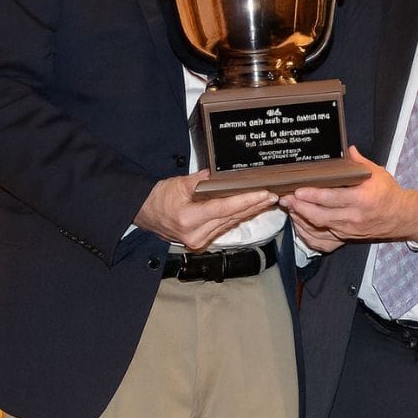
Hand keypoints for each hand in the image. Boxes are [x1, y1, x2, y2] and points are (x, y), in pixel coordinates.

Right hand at [135, 171, 277, 250]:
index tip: (263, 194)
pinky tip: (251, 209)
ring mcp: (198, 240)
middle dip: (254, 205)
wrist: (144, 214)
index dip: (245, 201)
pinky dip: (238, 217)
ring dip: (249, 211)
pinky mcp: (201, 241)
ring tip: (267, 200)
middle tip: (273, 195)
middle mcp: (195, 233)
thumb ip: (201, 180)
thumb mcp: (178, 184)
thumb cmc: (159, 198)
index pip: (224, 209)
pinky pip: (224, 227)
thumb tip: (219, 175)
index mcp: (188, 219)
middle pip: (231, 217)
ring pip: (230, 223)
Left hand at [279, 146, 417, 244]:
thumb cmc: (389, 193)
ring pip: (319, 229)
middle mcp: (354, 217)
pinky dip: (308, 233)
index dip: (312, 196)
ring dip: (301, 219)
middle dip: (300, 208)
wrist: (401, 217)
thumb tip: (347, 149)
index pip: (332, 198)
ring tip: (290, 208)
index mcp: (361, 199)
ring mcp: (349, 230)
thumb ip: (359, 162)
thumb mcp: (377, 174)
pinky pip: (322, 240)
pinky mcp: (346, 238)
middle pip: (320, 216)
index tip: (298, 191)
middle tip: (286, 199)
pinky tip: (299, 224)